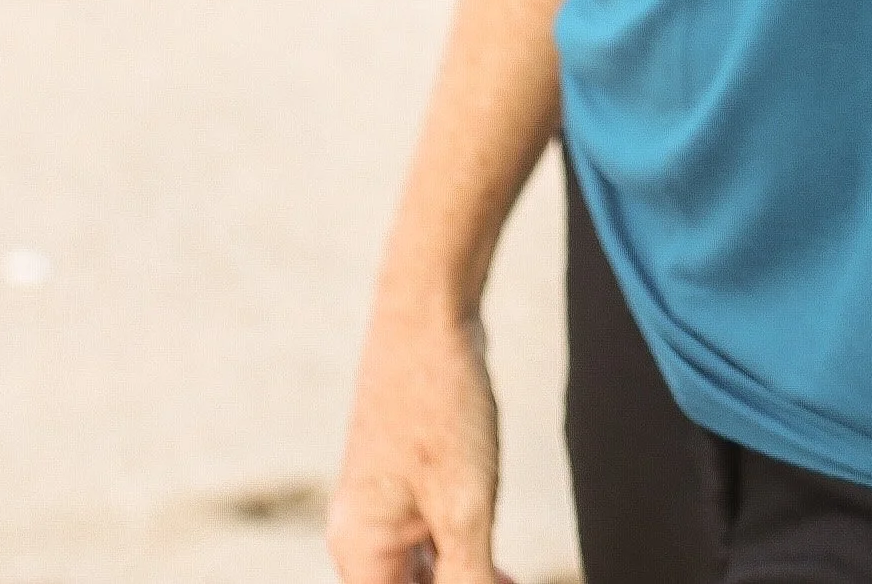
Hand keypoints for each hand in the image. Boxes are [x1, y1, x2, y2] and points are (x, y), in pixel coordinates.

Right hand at [327, 290, 510, 583]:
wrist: (429, 314)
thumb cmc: (441, 407)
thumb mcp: (465, 507)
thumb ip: (470, 580)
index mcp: (360, 552)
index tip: (498, 581)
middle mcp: (361, 535)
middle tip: (510, 580)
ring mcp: (382, 506)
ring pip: (421, 571)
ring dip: (463, 580)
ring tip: (511, 578)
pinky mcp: (406, 480)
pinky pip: (430, 540)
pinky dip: (462, 557)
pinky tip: (501, 568)